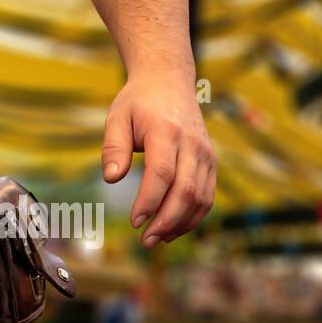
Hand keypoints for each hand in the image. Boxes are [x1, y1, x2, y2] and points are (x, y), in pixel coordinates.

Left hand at [101, 70, 215, 247]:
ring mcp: (206, 153)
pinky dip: (193, 216)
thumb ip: (113, 148)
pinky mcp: (211, 161)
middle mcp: (192, 144)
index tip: (135, 221)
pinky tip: (172, 228)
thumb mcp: (117, 117)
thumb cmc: (137, 102)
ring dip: (181, 223)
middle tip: (145, 241)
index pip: (162, 173)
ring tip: (157, 239)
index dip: (150, 201)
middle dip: (166, 220)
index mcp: (166, 131)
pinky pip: (208, 195)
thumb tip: (111, 179)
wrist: (168, 81)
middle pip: (185, 190)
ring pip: (201, 197)